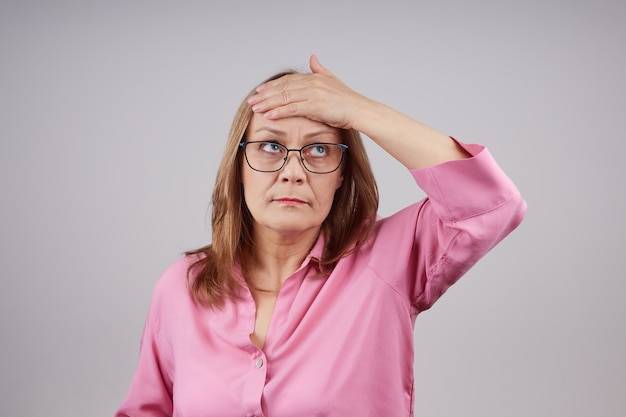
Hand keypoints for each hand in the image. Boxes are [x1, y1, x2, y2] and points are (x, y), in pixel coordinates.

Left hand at [247, 55, 367, 129]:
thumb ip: (320, 69)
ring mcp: (313, 94)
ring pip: (284, 98)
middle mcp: (312, 83)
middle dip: (265, 95)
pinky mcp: (315, 105)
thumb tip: (312, 57)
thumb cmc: (348, 100)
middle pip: (282, 88)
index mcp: (314, 78)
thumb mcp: (333, 80)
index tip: (260, 91)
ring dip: (268, 103)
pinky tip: (268, 115)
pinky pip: (292, 108)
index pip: (287, 80)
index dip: (272, 86)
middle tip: (252, 100)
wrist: (360, 110)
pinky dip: (278, 112)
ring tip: (255, 108)